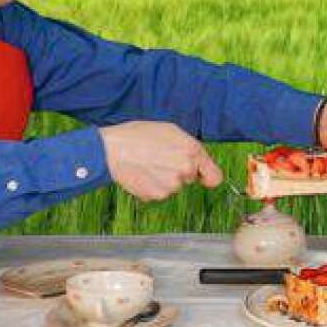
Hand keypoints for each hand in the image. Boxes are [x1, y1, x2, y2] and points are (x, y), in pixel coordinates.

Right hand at [99, 121, 222, 201]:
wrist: (111, 149)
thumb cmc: (138, 135)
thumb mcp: (171, 131)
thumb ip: (190, 148)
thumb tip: (198, 163)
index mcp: (193, 151)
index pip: (215, 177)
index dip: (208, 178)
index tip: (202, 178)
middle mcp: (186, 169)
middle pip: (189, 179)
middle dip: (178, 172)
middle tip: (159, 159)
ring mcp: (172, 184)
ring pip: (173, 186)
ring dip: (164, 179)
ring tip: (148, 164)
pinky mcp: (157, 195)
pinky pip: (159, 193)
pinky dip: (152, 187)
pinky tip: (142, 174)